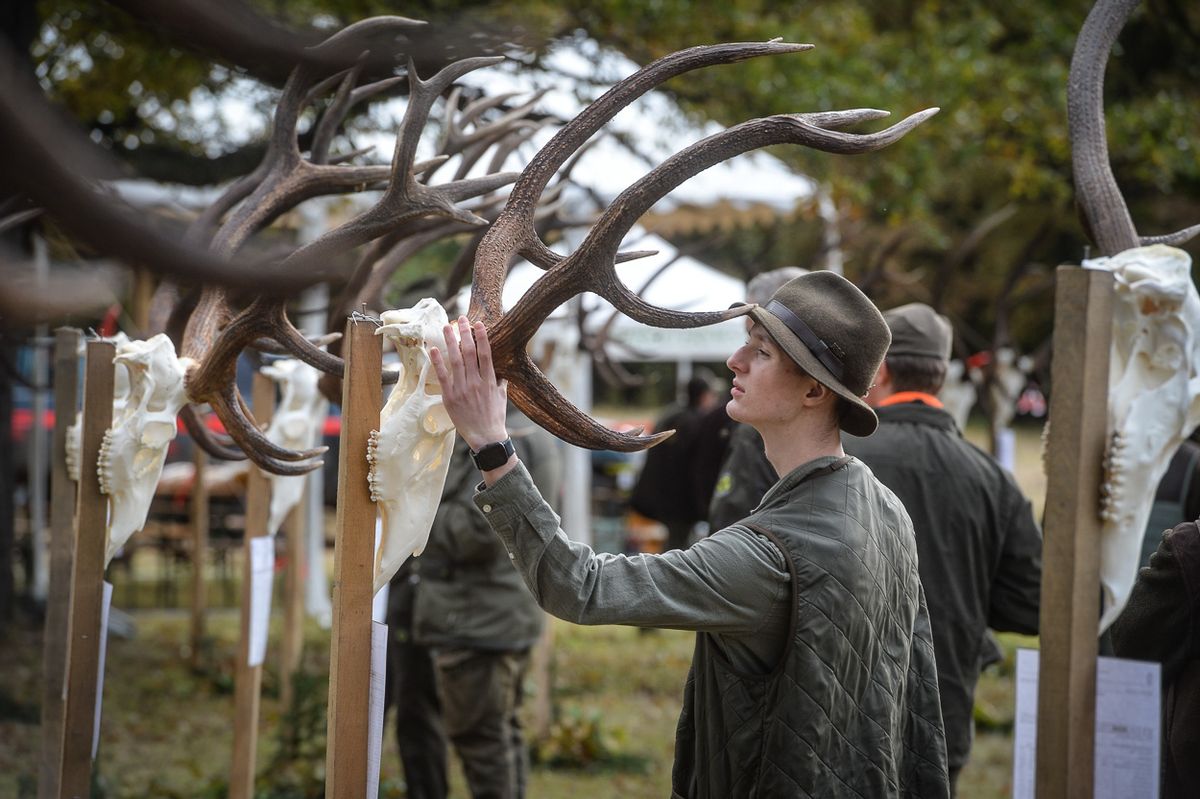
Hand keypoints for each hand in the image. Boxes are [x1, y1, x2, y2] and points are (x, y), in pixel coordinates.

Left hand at [430, 316, 509, 452]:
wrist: (486, 437)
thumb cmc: (495, 417)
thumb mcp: (503, 396)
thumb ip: (500, 381)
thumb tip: (500, 369)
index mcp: (489, 380)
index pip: (485, 353)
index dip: (481, 336)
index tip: (478, 323)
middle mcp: (475, 382)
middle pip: (469, 352)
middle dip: (464, 333)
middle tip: (461, 318)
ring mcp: (462, 389)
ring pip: (455, 360)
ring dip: (451, 341)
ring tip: (446, 327)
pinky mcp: (450, 397)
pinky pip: (442, 376)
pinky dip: (437, 362)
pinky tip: (433, 349)